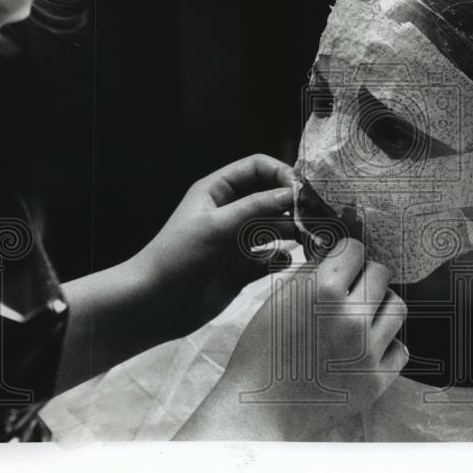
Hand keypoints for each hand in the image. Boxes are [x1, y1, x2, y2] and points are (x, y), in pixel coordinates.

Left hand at [129, 154, 297, 329]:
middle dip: (294, 206)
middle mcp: (231, 212)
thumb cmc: (179, 255)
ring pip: (275, 228)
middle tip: (317, 217)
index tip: (302, 190)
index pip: (257, 168)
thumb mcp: (217, 224)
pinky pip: (271, 258)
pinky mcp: (243, 269)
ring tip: (311, 240)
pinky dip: (281, 259)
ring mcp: (238, 241)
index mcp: (218, 191)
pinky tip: (281, 262)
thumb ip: (256, 207)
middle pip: (271, 198)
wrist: (155, 304)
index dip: (281, 174)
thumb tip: (293, 194)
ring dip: (294, 232)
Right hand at [174, 238, 408, 439]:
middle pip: (381, 274)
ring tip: (361, 318)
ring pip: (398, 307)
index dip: (346, 254)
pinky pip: (401, 348)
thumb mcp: (277, 302)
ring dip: (380, 307)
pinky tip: (366, 348)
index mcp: (322, 293)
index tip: (342, 264)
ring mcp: (367, 351)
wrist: (261, 410)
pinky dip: (387, 345)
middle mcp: (351, 318)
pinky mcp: (377, 380)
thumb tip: (333, 251)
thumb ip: (310, 273)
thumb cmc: (262, 354)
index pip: (355, 249)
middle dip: (365, 277)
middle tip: (351, 291)